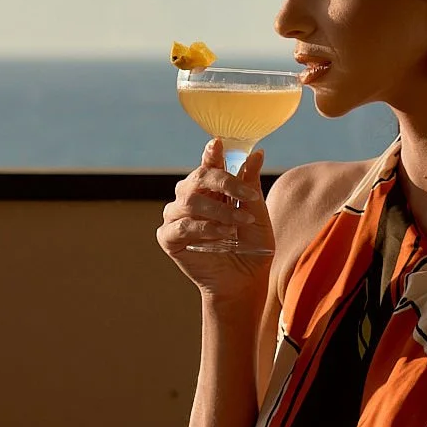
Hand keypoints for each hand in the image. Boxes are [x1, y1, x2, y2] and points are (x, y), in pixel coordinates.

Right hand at [157, 140, 271, 300]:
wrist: (244, 282)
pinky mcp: (169, 239)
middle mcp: (189, 199)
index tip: (218, 144)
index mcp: (210, 189)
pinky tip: (222, 234)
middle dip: (223, 183)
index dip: (211, 154)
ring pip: (189, 201)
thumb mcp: (256, 213)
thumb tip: (256, 153)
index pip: (208, 165)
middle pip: (196, 178)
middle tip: (247, 196)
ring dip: (218, 210)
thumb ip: (250, 185)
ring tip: (239, 224)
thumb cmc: (251, 247)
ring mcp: (177, 218)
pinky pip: (181, 226)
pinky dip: (203, 228)